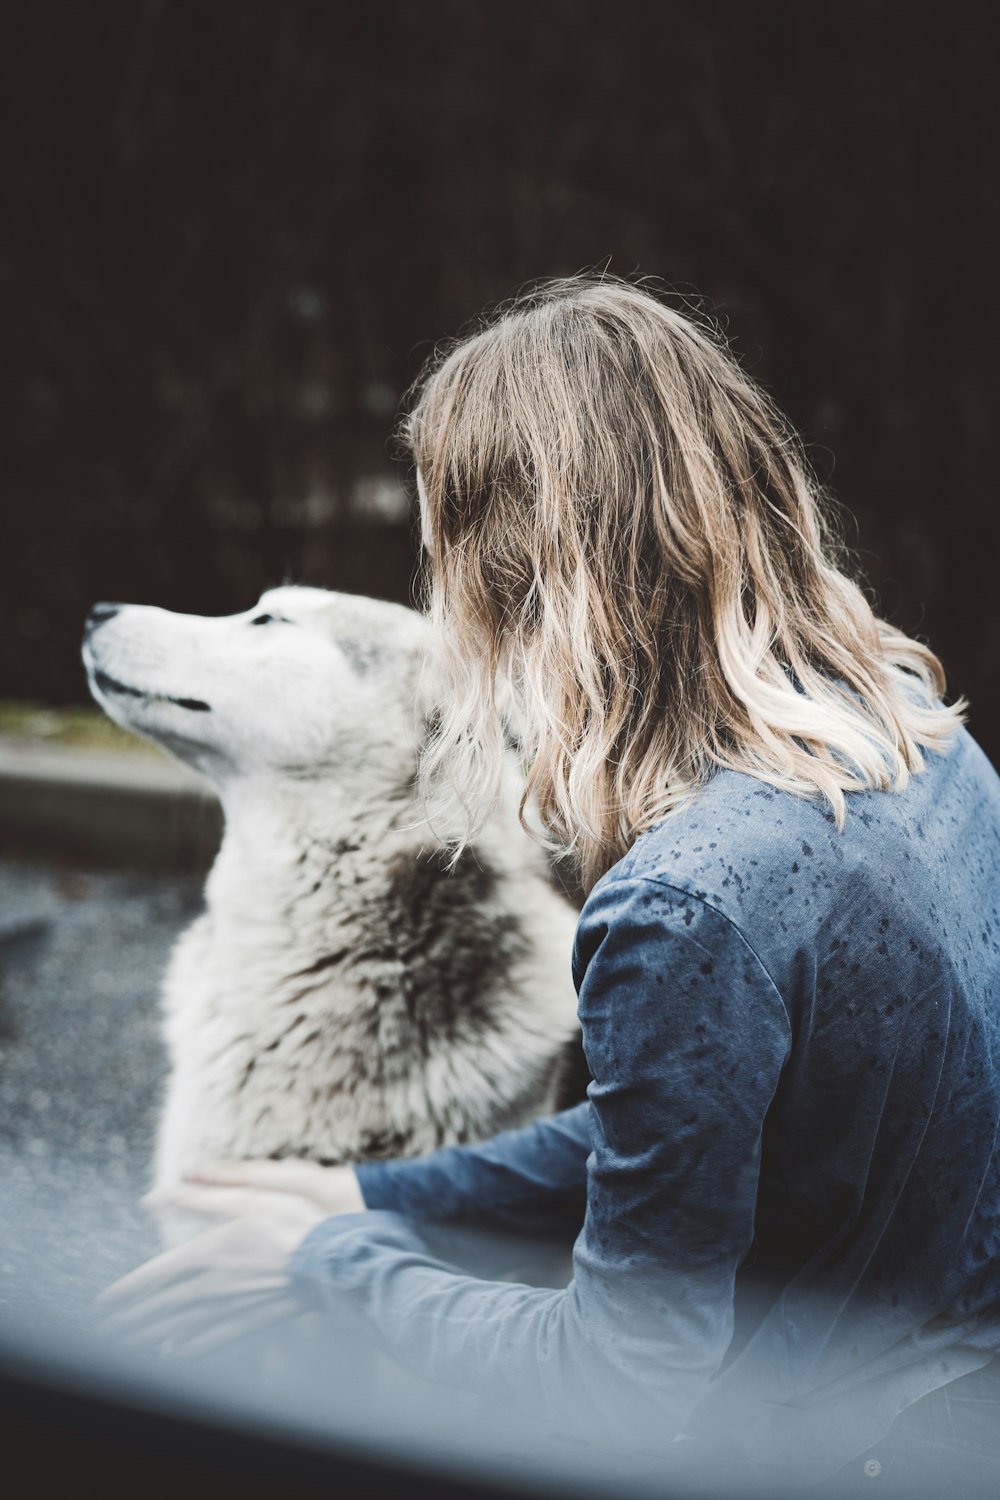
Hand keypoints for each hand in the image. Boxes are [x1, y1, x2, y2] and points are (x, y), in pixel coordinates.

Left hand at [99, 1162, 363, 1356]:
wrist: (329, 1260)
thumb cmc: (289, 1222)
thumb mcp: (243, 1198)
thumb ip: (199, 1197)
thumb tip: (156, 1195)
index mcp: (206, 1254)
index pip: (154, 1276)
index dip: (126, 1290)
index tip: (101, 1304)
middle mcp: (212, 1286)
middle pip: (161, 1308)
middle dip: (129, 1321)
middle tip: (102, 1334)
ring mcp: (232, 1306)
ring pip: (180, 1327)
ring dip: (149, 1337)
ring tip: (125, 1346)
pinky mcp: (252, 1319)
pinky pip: (212, 1339)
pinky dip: (189, 1348)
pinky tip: (175, 1354)